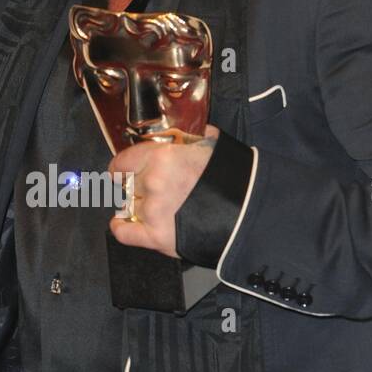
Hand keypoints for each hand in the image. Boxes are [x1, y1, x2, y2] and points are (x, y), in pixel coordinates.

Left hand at [107, 124, 219, 257]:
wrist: (249, 210)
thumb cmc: (232, 175)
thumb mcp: (208, 143)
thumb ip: (185, 139)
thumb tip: (176, 134)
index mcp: (162, 156)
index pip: (123, 162)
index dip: (123, 168)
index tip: (123, 171)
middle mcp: (152, 182)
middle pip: (128, 186)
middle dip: (137, 187)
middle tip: (151, 190)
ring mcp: (153, 211)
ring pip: (130, 207)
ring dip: (138, 207)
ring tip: (153, 208)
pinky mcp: (157, 236)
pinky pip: (124, 233)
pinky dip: (121, 228)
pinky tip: (122, 223)